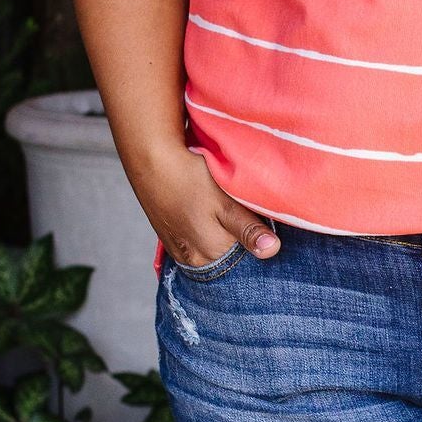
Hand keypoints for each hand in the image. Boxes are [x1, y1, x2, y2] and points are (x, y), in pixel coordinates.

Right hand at [133, 143, 279, 267]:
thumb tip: (272, 251)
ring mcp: (181, 251)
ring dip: (226, 238)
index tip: (267, 223)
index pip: (248, 261)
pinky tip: (210, 217)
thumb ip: (247, 229)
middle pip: (230, 259)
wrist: (150, 161)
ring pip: (215, 252)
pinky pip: (198, 245)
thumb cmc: (189, 178)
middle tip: (249, 214)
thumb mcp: (224, 202)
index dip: (260, 242)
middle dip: (243, 243)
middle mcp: (195, 260)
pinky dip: (209, 234)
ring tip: (229, 213)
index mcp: (211, 254)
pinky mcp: (172, 240)